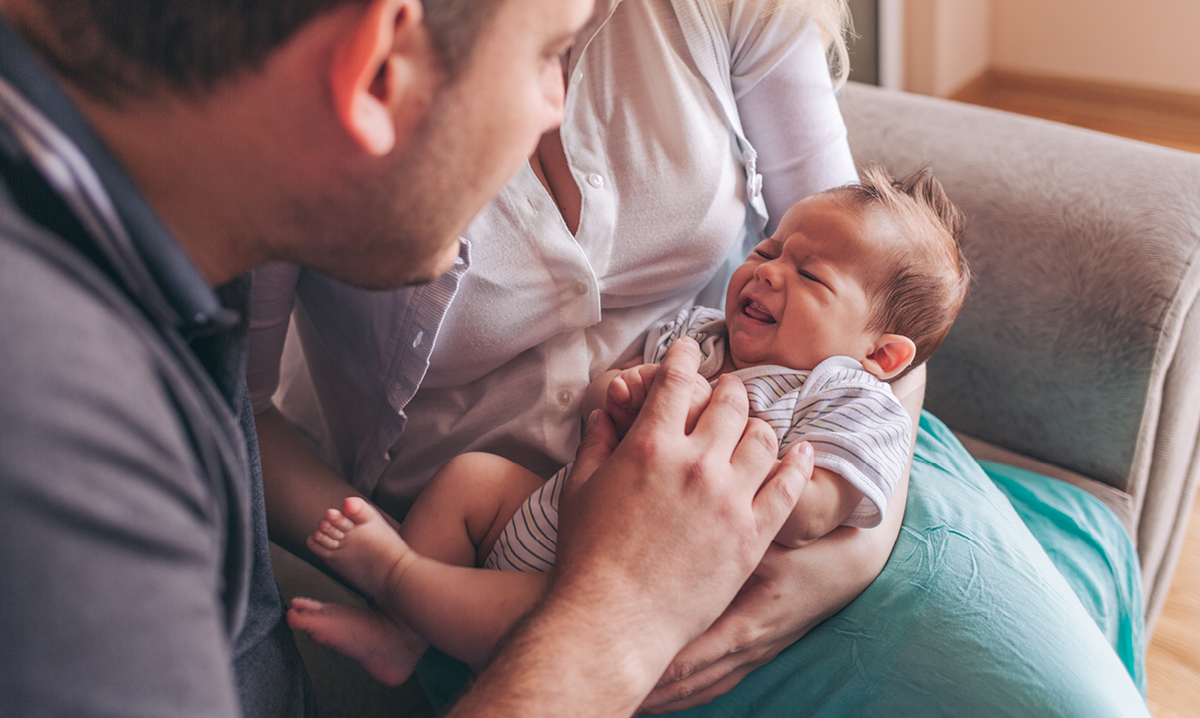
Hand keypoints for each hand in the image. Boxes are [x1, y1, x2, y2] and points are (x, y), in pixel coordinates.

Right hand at [554, 339, 812, 681]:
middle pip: (729, 402)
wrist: (613, 622)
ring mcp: (729, 499)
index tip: (688, 349)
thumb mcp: (578, 489)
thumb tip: (606, 413)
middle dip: (727, 388)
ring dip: (758, 424)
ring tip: (754, 425)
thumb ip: (596, 443)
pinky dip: (798, 464)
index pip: (677, 381)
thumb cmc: (586, 558)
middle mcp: (695, 463)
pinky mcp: (752, 536)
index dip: (683, 357)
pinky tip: (802, 452)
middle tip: (725, 391)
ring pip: (763, 438)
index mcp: (650, 445)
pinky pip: (788, 488)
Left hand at [639, 468, 910, 713]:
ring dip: (666, 694)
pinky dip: (686, 689)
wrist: (852, 563)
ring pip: (702, 686)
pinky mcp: (755, 651)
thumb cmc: (807, 544)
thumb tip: (684, 516)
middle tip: (609, 682)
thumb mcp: (773, 539)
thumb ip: (734, 534)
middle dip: (651, 686)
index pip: (693, 655)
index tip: (616, 662)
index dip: (655, 666)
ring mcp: (754, 653)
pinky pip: (715, 680)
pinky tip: (660, 691)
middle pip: (691, 680)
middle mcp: (749, 646)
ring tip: (629, 697)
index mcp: (749, 622)